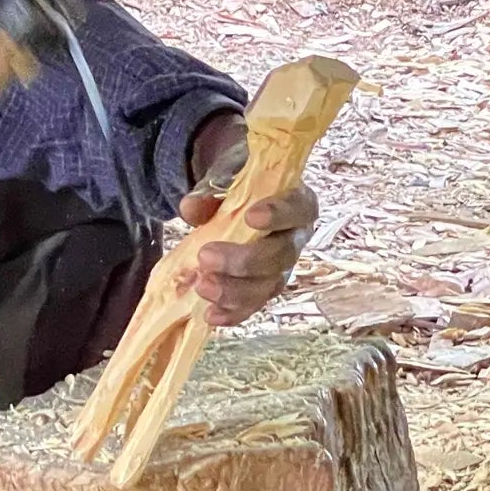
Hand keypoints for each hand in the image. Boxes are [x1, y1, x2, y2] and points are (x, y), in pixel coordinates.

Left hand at [179, 112, 317, 327]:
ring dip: (234, 291)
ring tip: (202, 286)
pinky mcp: (263, 290)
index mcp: (298, 204)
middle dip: (244, 261)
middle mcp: (296, 239)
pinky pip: (253, 307)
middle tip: (206, 256)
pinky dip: (232, 314)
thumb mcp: (226, 176)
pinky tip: (210, 315)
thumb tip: (191, 208)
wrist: (239, 199)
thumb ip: (212, 189)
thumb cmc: (240, 184)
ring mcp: (282, 269)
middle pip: (280, 257)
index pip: (298, 209)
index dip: (278, 215)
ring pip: (267, 287)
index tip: (251, 216)